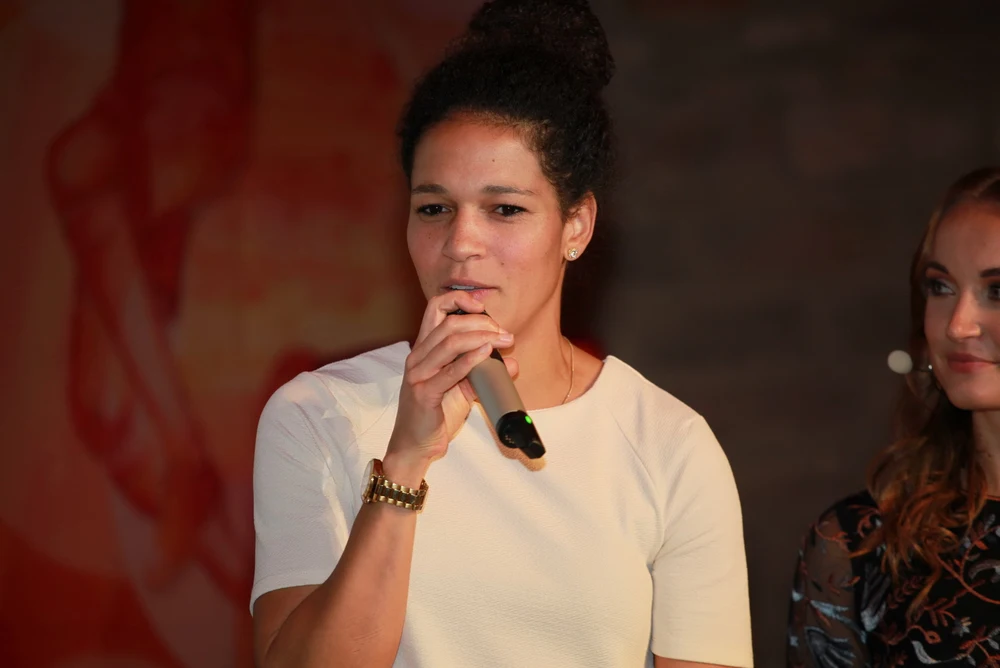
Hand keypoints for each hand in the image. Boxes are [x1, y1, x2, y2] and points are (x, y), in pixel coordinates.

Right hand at [384, 291, 516, 484]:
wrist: (416, 445)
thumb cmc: (436, 413)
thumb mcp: (462, 387)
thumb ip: (482, 372)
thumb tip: (511, 362)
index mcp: (424, 348)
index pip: (435, 308)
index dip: (459, 299)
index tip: (484, 305)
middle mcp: (418, 356)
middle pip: (449, 323)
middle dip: (481, 323)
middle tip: (504, 332)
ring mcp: (418, 374)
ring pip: (450, 342)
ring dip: (482, 337)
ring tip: (504, 340)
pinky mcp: (424, 393)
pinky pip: (449, 371)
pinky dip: (470, 359)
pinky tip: (486, 354)